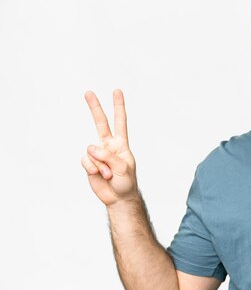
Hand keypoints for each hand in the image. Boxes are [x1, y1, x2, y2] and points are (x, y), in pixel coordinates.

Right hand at [81, 90, 137, 206]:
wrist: (118, 198)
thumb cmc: (126, 182)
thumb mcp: (124, 168)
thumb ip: (108, 156)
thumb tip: (91, 147)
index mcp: (121, 144)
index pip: (120, 122)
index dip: (118, 107)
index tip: (117, 91)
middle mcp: (108, 146)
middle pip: (100, 123)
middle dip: (95, 108)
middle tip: (88, 92)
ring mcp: (97, 154)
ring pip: (92, 151)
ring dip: (101, 165)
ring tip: (109, 175)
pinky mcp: (89, 164)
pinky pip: (86, 161)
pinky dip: (93, 169)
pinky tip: (99, 175)